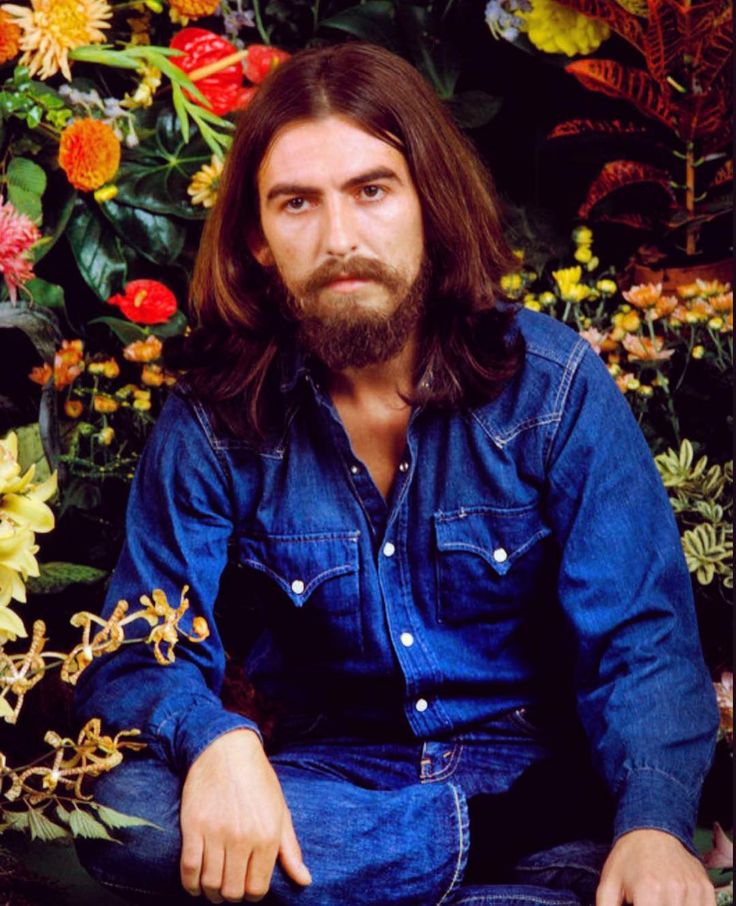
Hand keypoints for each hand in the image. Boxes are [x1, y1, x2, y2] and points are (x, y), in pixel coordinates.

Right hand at [179, 728, 311, 902]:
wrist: (226, 749)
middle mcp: (243, 837)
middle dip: (231, 895)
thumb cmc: (257, 780)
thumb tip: (305, 880)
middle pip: (233, 891)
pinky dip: (190, 883)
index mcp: (267, 835)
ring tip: (213, 886)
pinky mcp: (194, 826)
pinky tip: (195, 883)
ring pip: (210, 883)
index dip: (252, 894)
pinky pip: (189, 869)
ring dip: (210, 892)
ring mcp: (216, 832)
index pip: (257, 888)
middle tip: (229, 887)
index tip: (247, 887)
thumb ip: (290, 849)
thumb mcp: (280, 811)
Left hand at [596, 828, 714, 905]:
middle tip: (646, 901)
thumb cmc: (628, 858)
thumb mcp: (609, 884)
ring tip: (659, 900)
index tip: (636, 905)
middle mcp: (675, 891)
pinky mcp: (706, 890)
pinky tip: (674, 902)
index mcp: (649, 891)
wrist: (652, 829)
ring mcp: (694, 891)